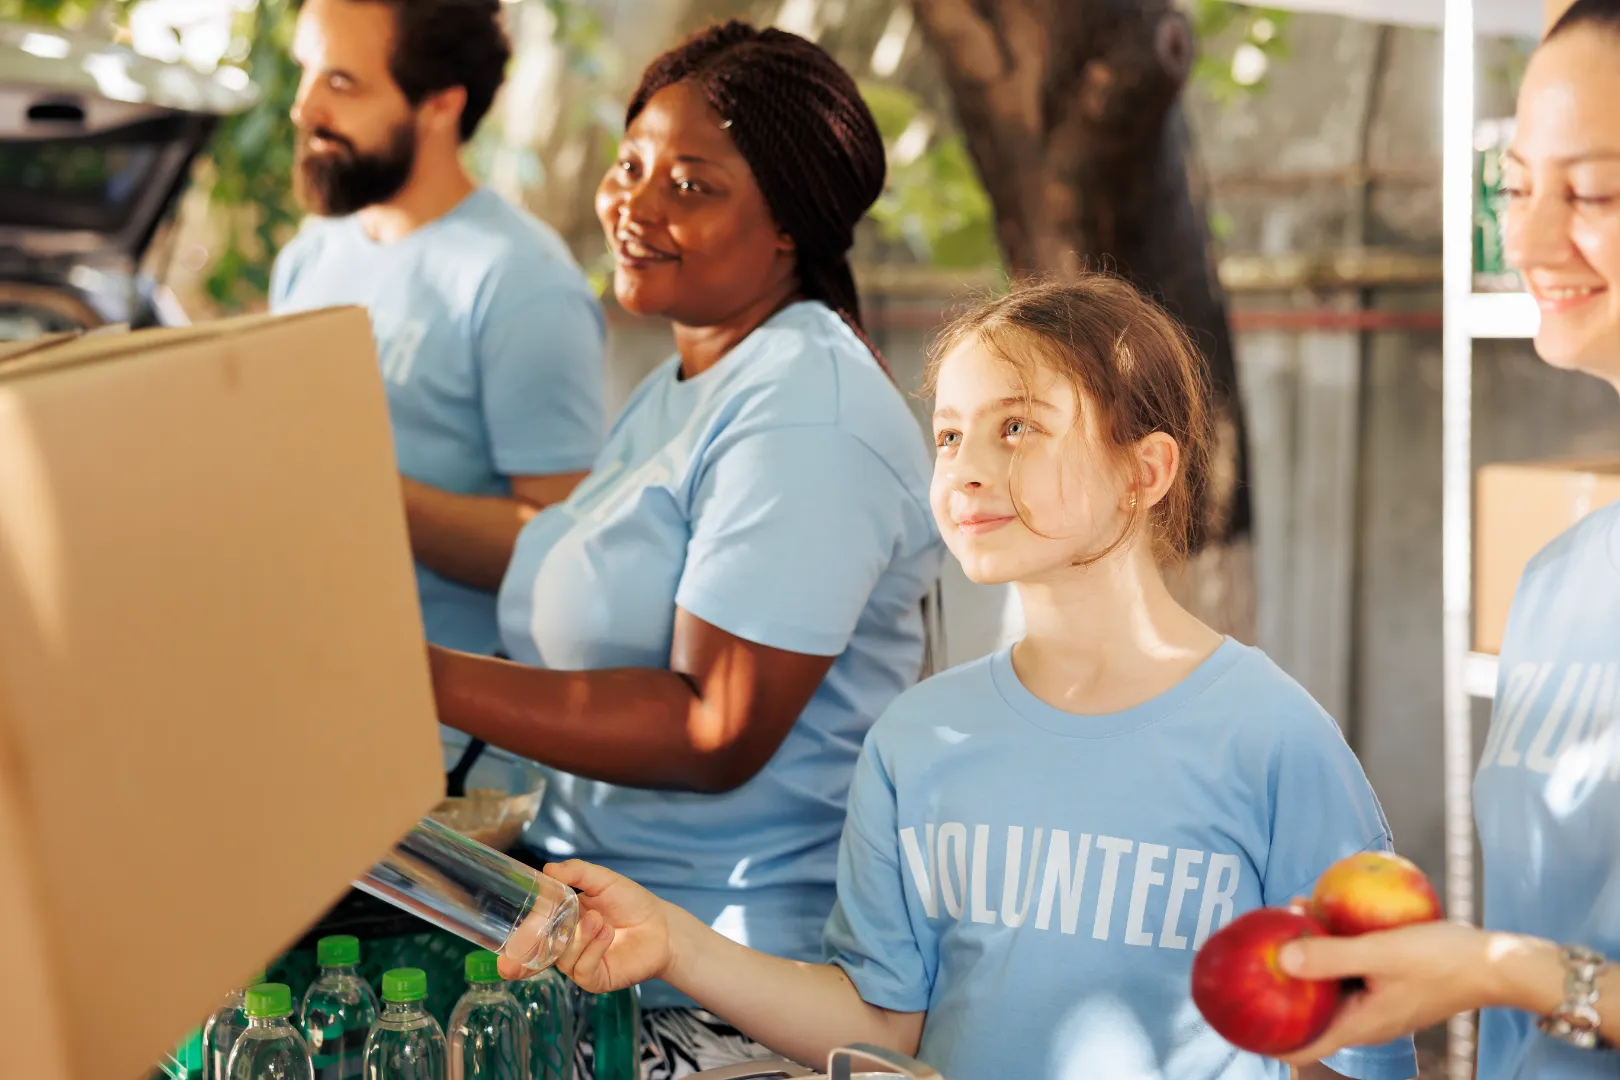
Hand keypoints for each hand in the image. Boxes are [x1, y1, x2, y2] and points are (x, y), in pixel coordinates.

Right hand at [497, 860, 673, 991]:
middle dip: (523, 957)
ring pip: (561, 957)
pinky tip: (605, 932)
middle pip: (536, 954)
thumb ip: (576, 873)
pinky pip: (582, 968)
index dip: (515, 943)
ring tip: (598, 919)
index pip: (531, 935)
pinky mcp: (596, 979)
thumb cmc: (631, 902)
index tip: (502, 948)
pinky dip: (592, 948)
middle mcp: (566, 947)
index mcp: (561, 924)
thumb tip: (547, 869)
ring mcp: (580, 964)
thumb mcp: (602, 880)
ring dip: (578, 936)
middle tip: (513, 957)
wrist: (661, 925)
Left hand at [1274, 919, 1501, 1065]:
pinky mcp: (1387, 985)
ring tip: (1282, 920)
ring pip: (1328, 986)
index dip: (1266, 1038)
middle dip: (1280, 985)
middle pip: (1309, 1011)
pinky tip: (1319, 914)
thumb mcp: (1381, 953)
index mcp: (1359, 1025)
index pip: (1301, 1046)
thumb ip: (1331, 956)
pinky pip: (1347, 971)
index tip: (1236, 1017)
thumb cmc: (1442, 960)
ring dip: (1304, 959)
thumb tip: (1281, 959)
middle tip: (1254, 950)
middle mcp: (1364, 1021)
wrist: (1498, 963)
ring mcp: (1376, 1003)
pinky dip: (1330, 950)